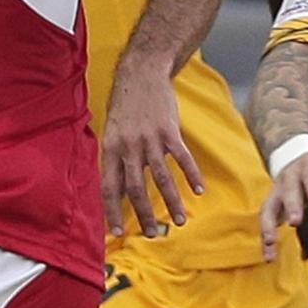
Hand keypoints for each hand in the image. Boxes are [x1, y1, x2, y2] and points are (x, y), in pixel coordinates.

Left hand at [101, 63, 203, 238]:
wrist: (141, 73)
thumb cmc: (126, 103)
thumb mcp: (112, 130)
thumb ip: (115, 157)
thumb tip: (117, 187)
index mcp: (111, 149)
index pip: (109, 188)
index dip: (112, 212)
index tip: (116, 232)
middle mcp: (129, 147)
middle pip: (136, 189)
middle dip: (144, 215)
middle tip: (152, 234)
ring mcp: (150, 139)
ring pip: (161, 178)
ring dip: (171, 202)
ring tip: (179, 221)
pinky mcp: (170, 131)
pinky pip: (182, 158)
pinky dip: (192, 175)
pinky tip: (199, 190)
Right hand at [259, 153, 307, 261]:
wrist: (303, 165)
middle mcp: (290, 178)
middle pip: (289, 191)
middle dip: (292, 206)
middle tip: (295, 222)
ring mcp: (277, 191)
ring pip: (270, 206)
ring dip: (270, 225)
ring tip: (271, 242)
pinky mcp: (270, 205)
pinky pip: (265, 221)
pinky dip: (266, 239)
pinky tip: (269, 256)